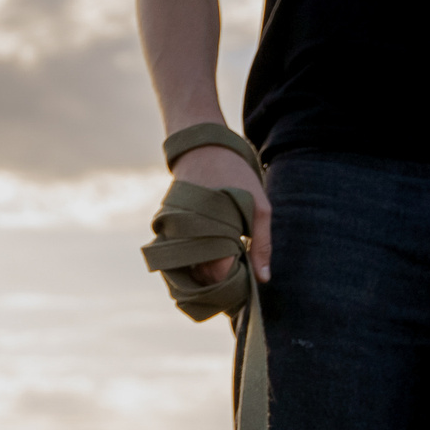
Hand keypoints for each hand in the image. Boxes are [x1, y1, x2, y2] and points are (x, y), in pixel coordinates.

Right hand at [171, 143, 271, 283]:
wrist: (202, 149)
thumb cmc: (235, 176)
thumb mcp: (259, 208)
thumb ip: (262, 245)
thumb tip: (263, 279)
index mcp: (214, 235)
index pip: (221, 277)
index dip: (235, 280)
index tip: (246, 273)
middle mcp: (188, 239)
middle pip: (203, 278)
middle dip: (221, 279)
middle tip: (237, 268)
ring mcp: (173, 236)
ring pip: (189, 270)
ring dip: (206, 272)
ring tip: (223, 260)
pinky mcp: (166, 231)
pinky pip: (176, 259)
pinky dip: (191, 263)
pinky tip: (205, 255)